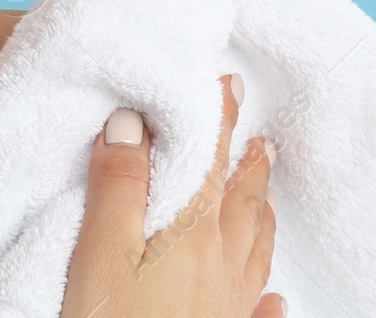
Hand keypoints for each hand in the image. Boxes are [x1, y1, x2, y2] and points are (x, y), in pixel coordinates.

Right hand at [60, 74, 284, 316]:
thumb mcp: (100, 254)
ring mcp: (230, 311)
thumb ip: (118, 187)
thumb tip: (132, 120)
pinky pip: (257, 316)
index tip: (228, 81)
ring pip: (256, 252)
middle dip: (248, 166)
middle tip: (260, 136)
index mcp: (191, 234)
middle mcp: (222, 268)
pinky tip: (275, 302)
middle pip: (242, 204)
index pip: (208, 162)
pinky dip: (269, 302)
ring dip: (262, 215)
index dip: (217, 119)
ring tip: (266, 193)